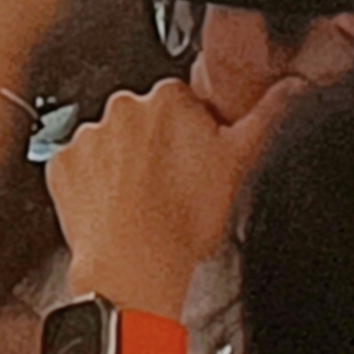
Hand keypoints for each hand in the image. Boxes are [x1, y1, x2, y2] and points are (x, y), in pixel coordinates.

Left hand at [44, 76, 300, 316]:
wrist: (135, 265)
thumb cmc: (187, 220)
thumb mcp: (243, 164)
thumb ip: (268, 116)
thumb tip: (291, 88)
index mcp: (168, 99)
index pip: (184, 101)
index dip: (196, 132)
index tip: (199, 158)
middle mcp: (122, 108)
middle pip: (146, 119)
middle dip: (159, 144)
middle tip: (176, 185)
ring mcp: (87, 136)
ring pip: (112, 143)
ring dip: (126, 164)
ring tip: (148, 201)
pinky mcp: (62, 164)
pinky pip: (80, 166)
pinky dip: (94, 182)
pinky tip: (118, 206)